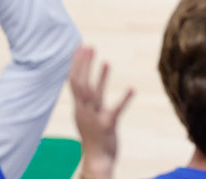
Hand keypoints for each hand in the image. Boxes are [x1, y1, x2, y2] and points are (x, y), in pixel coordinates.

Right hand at [70, 46, 133, 178]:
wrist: (96, 159)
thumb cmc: (94, 135)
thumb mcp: (88, 114)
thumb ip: (89, 97)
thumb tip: (88, 81)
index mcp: (80, 107)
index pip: (73, 81)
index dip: (76, 63)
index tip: (80, 46)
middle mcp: (84, 110)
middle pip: (80, 84)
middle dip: (83, 65)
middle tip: (88, 46)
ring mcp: (95, 118)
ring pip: (94, 95)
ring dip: (100, 78)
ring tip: (107, 61)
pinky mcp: (107, 126)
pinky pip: (116, 110)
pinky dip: (124, 99)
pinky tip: (132, 88)